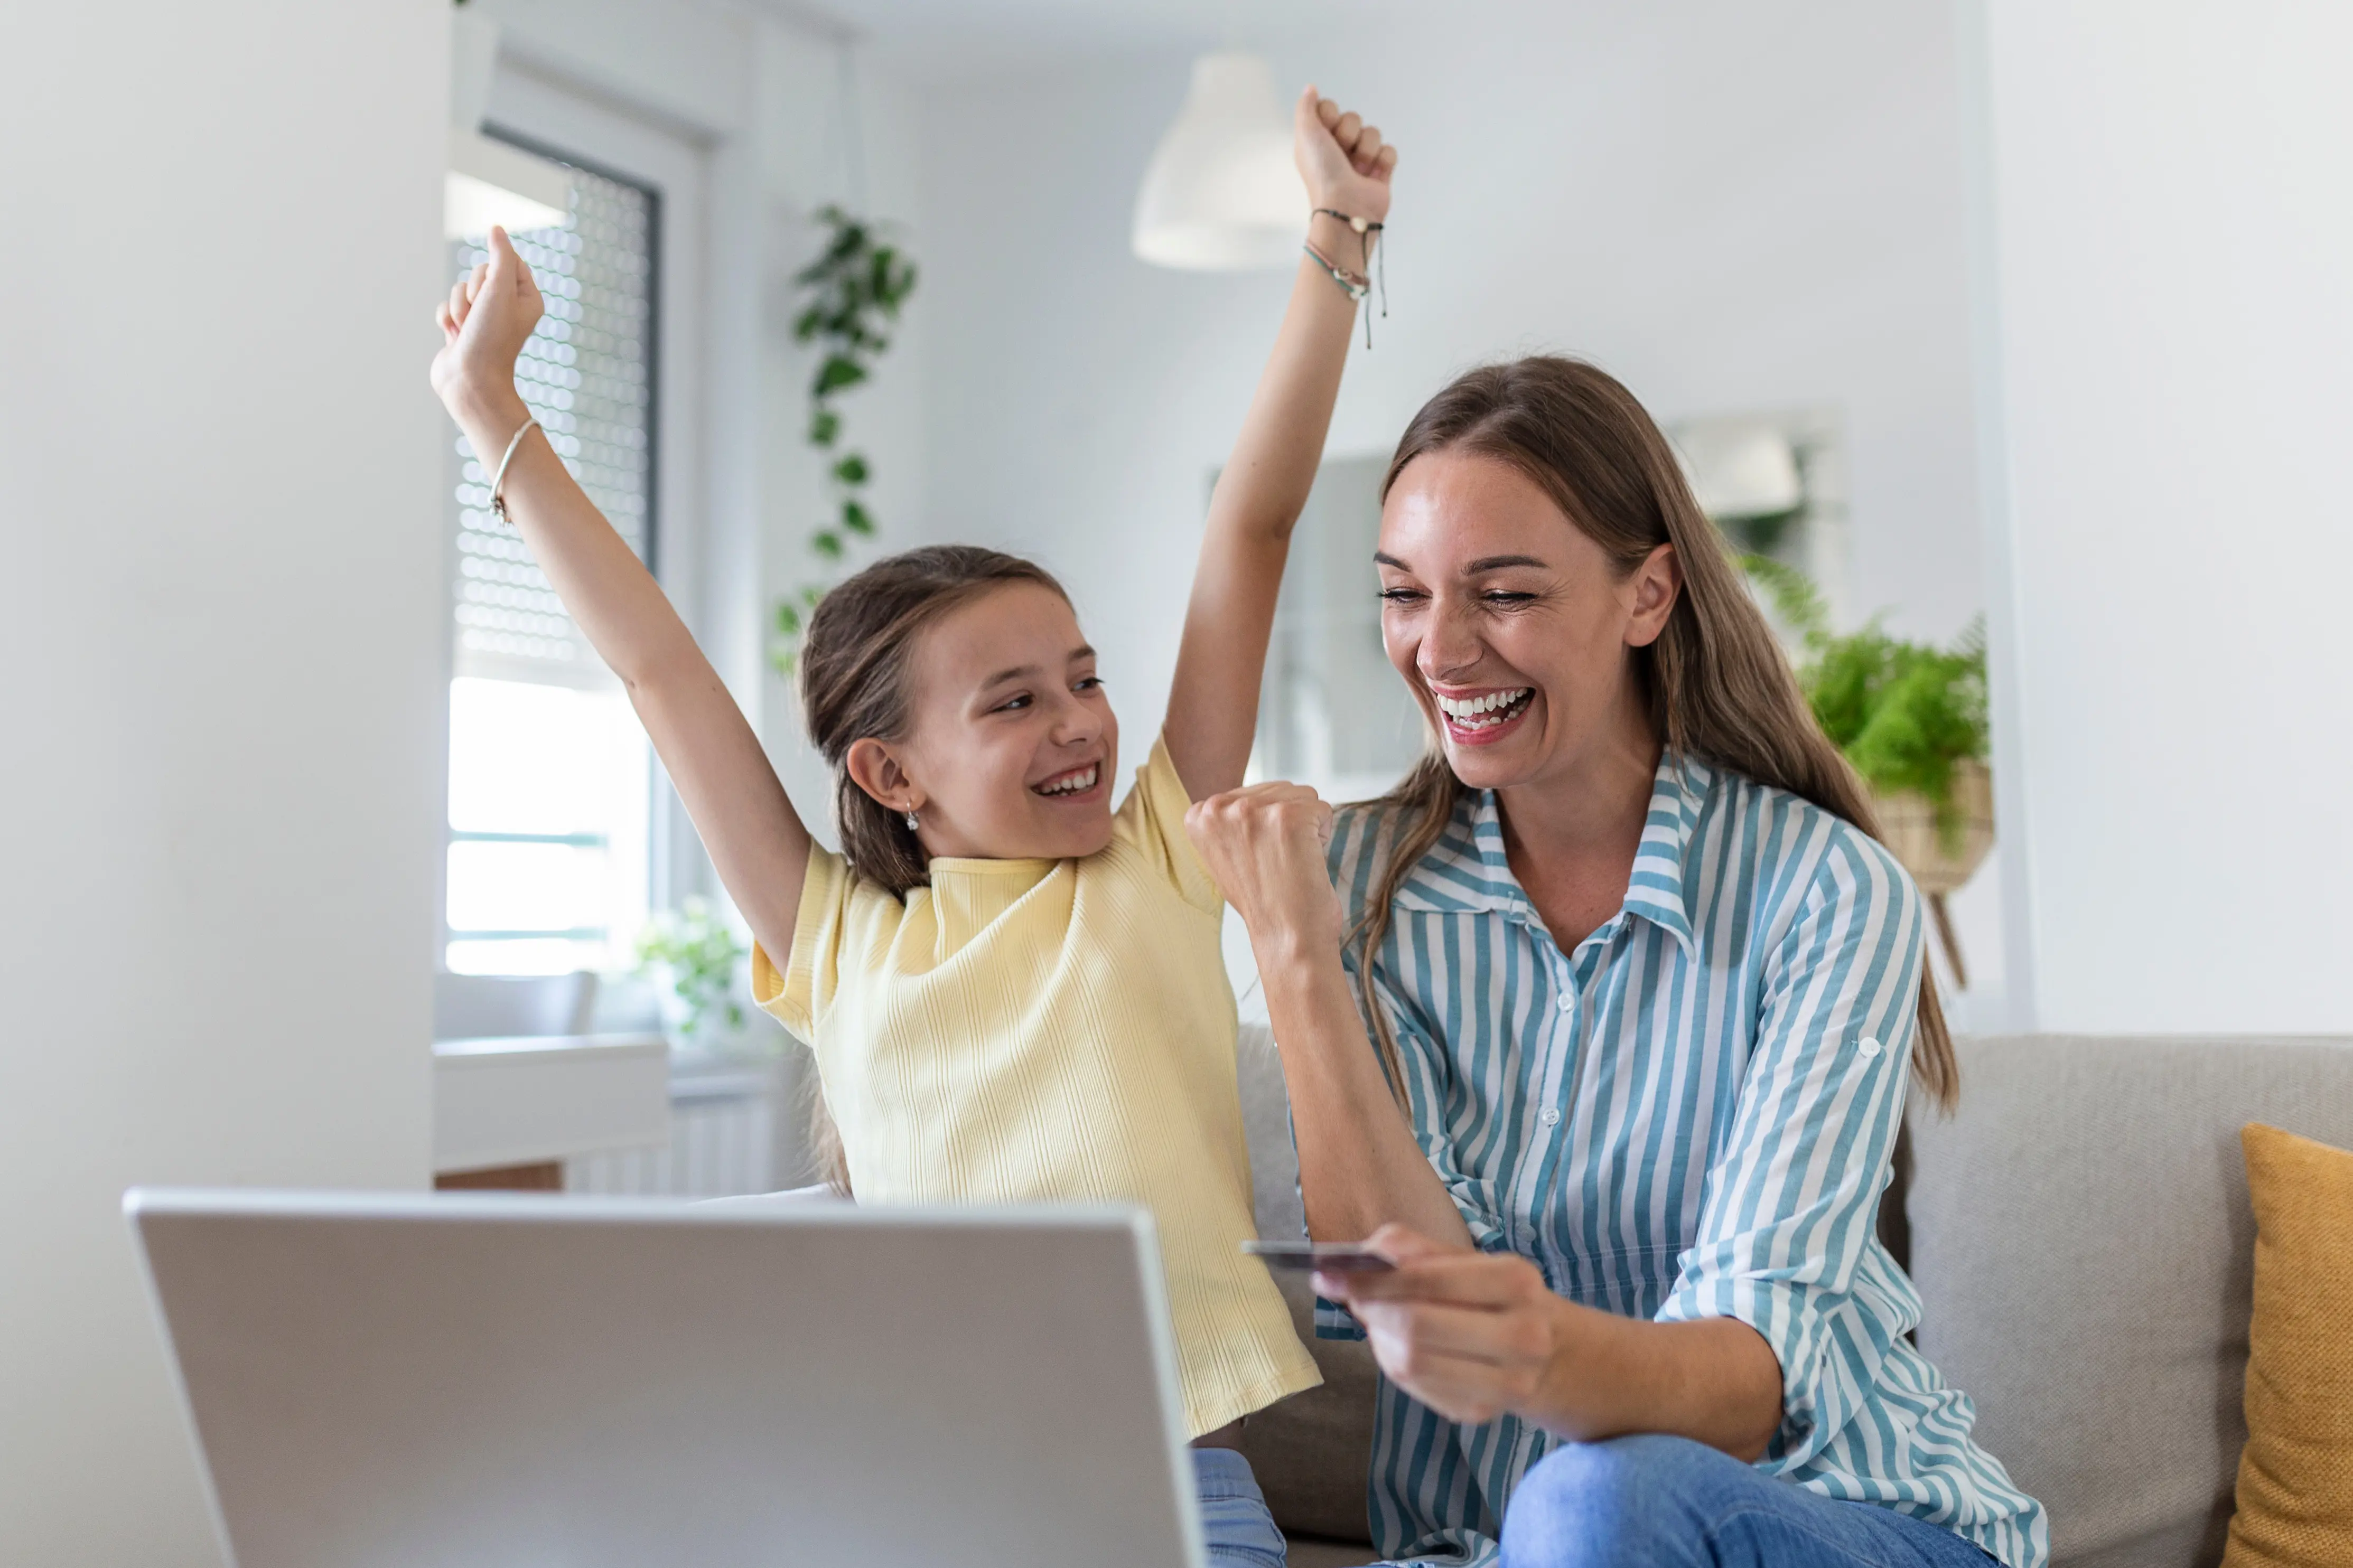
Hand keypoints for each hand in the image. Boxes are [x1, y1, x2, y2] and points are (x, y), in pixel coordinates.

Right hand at [430, 226, 543, 427]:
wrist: (469, 380)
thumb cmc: (490, 337)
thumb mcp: (500, 288)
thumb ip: (500, 255)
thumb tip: (496, 230)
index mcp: (527, 299)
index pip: (509, 261)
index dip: (493, 270)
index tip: (494, 291)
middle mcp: (507, 308)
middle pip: (481, 272)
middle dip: (473, 291)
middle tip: (479, 314)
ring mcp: (483, 319)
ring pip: (460, 289)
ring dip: (458, 307)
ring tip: (466, 330)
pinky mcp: (462, 329)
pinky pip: (447, 306)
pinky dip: (447, 319)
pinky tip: (454, 337)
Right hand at [1184, 782, 1343, 953]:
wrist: (1286, 938)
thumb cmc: (1264, 901)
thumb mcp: (1227, 854)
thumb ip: (1230, 821)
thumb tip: (1247, 797)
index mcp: (1198, 815)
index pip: (1252, 793)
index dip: (1263, 826)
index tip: (1255, 858)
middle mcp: (1219, 808)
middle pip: (1278, 789)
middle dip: (1286, 824)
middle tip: (1275, 864)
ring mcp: (1252, 811)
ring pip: (1302, 796)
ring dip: (1305, 828)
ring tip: (1289, 863)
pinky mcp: (1288, 816)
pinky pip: (1322, 808)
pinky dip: (1322, 835)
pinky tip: (1305, 861)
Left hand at [1294, 88, 1396, 224]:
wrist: (1346, 207)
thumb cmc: (1322, 172)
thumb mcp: (1306, 134)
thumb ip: (1306, 107)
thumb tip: (1310, 88)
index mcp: (1318, 140)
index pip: (1329, 108)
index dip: (1329, 117)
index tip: (1325, 134)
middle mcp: (1338, 148)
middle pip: (1353, 118)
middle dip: (1349, 135)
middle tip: (1341, 156)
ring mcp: (1360, 161)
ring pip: (1372, 133)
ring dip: (1365, 150)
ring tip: (1357, 171)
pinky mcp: (1380, 172)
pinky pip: (1389, 150)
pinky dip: (1382, 162)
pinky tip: (1372, 176)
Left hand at [1317, 1223, 1564, 1425]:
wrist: (1551, 1351)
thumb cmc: (1494, 1295)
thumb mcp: (1466, 1260)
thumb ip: (1413, 1248)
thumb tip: (1359, 1253)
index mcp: (1517, 1282)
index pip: (1428, 1279)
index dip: (1372, 1277)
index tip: (1331, 1272)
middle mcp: (1522, 1335)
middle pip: (1415, 1328)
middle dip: (1371, 1309)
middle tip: (1350, 1296)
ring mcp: (1506, 1382)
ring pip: (1410, 1364)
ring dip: (1378, 1339)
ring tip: (1377, 1320)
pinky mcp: (1482, 1412)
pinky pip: (1415, 1388)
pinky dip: (1393, 1363)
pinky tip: (1399, 1347)